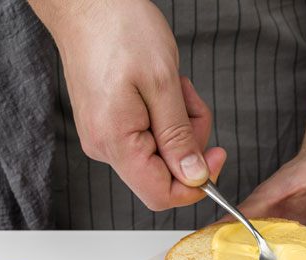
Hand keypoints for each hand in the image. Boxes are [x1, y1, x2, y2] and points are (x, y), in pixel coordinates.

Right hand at [33, 0, 225, 209]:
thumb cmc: (120, 30)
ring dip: (179, 122)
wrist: (88, 3)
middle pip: (165, 173)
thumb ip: (179, 137)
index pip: (160, 195)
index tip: (216, 156)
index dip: (195, 185)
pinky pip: (150, 135)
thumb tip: (194, 177)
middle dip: (189, 141)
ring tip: (172, 86)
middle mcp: (104, 146)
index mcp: (115, 142)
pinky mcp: (110, 125)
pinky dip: (166, 115)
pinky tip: (159, 87)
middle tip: (187, 100)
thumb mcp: (163, 83)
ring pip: (161, 152)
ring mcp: (105, 137)